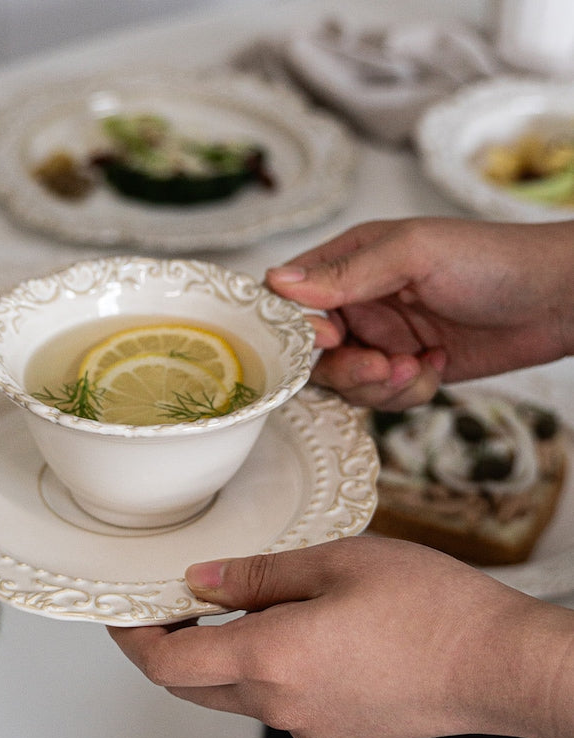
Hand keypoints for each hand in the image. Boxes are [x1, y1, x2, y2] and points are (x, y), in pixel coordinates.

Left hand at [108, 537, 573, 737]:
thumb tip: (201, 580)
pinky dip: (255, 667)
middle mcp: (280, 705)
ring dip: (212, 655)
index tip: (121, 614)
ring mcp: (307, 724)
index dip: (134, 638)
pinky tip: (283, 628)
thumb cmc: (428, 608)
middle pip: (191, 684)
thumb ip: (257, 576)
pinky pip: (271, 702)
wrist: (498, 664)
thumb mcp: (333, 564)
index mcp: (270, 658)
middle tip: (166, 602)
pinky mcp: (332, 729)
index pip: (167, 663)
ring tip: (227, 603)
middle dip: (166, 646)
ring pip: (230, 693)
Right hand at [266, 218, 573, 409]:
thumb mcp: (414, 254)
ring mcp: (381, 339)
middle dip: (348, 368)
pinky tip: (437, 367)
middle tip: (383, 365)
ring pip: (346, 383)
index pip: (291, 298)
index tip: (331, 337)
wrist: (557, 300)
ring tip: (418, 366)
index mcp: (349, 263)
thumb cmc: (493, 260)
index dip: (299, 327)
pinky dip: (408, 393)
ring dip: (380, 386)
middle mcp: (358, 303)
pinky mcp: (405, 370)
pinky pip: (382, 398)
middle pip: (314, 354)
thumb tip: (277, 281)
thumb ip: (346, 272)